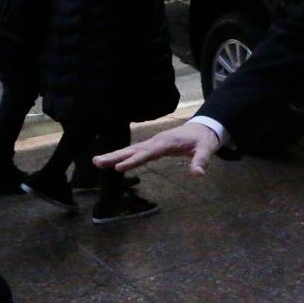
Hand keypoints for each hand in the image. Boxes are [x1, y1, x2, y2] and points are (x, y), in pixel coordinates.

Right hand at [94, 122, 221, 176]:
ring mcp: (153, 142)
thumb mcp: (207, 149)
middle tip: (97, 162)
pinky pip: (135, 151)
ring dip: (114, 155)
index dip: (134, 160)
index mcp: (167, 142)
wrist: (203, 128)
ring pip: (131, 149)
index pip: (148, 153)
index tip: (119, 168)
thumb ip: (201, 161)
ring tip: (96, 162)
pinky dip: (122, 155)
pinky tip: (110, 161)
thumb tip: (198, 175)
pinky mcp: (152, 145)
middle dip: (116, 156)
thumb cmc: (204, 140)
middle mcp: (157, 141)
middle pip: (134, 149)